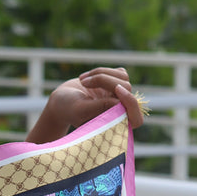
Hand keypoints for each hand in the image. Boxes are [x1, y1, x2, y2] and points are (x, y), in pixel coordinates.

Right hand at [26, 67, 144, 142]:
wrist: (60, 100)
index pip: (136, 119)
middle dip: (105, 81)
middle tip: (84, 83)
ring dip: (101, 74)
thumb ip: (100, 107)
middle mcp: (121, 111)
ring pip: (123, 78)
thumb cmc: (68, 109)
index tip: (117, 90)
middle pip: (126, 89)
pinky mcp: (116, 83)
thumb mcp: (80, 110)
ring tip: (83, 80)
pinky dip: (102, 71)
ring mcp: (120, 96)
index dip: (131, 104)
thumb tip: (120, 101)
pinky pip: (119, 72)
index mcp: (115, 125)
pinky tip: (87, 78)